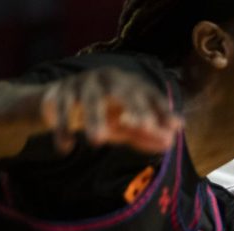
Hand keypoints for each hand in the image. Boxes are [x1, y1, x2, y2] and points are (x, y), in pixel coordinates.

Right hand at [41, 68, 180, 154]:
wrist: (58, 105)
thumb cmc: (103, 114)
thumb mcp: (126, 126)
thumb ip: (145, 134)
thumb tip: (169, 142)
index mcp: (127, 84)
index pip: (149, 94)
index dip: (162, 109)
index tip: (175, 126)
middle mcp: (106, 79)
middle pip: (122, 91)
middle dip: (134, 108)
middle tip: (144, 126)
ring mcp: (81, 83)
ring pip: (89, 99)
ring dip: (94, 119)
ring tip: (97, 141)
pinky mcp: (58, 92)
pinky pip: (61, 109)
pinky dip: (62, 127)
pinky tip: (65, 148)